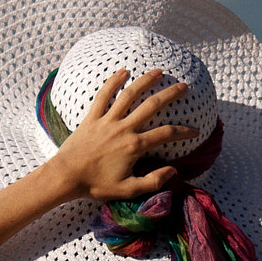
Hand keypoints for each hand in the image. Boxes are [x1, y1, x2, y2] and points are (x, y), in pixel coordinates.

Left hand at [43, 69, 198, 202]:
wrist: (66, 177)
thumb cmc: (96, 185)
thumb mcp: (127, 190)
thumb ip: (153, 181)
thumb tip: (173, 170)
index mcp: (135, 146)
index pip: (167, 134)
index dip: (185, 132)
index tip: (196, 131)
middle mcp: (123, 129)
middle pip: (152, 106)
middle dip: (170, 94)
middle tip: (184, 86)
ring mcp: (107, 121)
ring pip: (129, 95)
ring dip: (145, 81)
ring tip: (158, 71)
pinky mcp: (92, 118)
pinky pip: (103, 95)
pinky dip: (112, 82)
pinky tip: (123, 71)